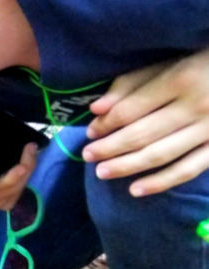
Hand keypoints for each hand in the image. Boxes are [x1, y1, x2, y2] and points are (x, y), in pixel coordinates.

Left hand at [82, 49, 208, 195]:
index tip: (90, 132)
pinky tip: (135, 190)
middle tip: (87, 155)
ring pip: (160, 154)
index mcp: (181, 79)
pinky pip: (188, 170)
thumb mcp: (168, 63)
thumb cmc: (202, 64)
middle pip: (142, 134)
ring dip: (127, 166)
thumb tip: (96, 109)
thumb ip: (131, 84)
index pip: (132, 109)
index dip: (107, 124)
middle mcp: (197, 106)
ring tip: (101, 172)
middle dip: (110, 147)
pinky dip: (160, 182)